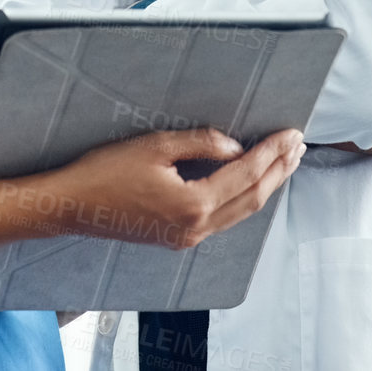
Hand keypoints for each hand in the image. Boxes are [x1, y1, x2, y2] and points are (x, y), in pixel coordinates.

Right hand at [35, 126, 304, 250]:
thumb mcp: (155, 145)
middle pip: (252, 199)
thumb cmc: (107, 171)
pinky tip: (250, 183)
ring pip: (240, 212)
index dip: (271, 152)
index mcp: (193, 204)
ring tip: (285, 162)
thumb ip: (200, 143)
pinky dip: (244, 198)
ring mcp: (188, 237)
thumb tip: (236, 146)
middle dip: (278, 170)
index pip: (245, 174)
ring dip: (266, 185)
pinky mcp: (178, 237)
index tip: (291, 133)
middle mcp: (196, 228)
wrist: (73, 206)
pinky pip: (223, 218)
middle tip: (298, 144)